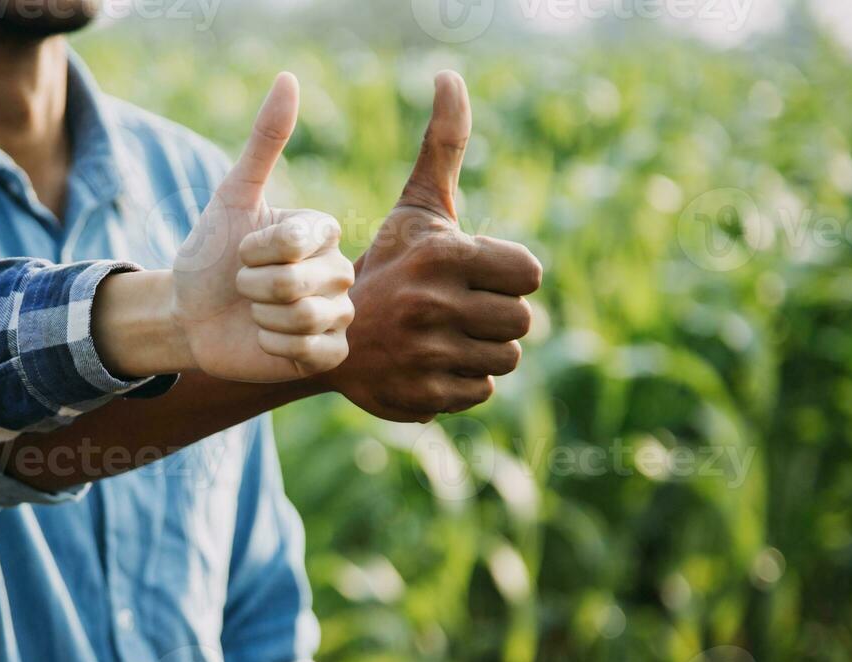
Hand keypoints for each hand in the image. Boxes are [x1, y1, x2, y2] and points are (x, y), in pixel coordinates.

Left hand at [172, 73, 355, 381]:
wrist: (191, 314)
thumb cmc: (210, 254)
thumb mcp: (232, 197)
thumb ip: (264, 142)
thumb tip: (288, 78)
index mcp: (323, 232)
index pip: (296, 242)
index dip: (254, 252)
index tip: (241, 251)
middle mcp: (339, 270)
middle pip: (297, 284)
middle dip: (252, 288)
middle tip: (244, 288)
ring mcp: (338, 314)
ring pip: (304, 320)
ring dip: (261, 318)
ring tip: (254, 313)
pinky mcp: (329, 353)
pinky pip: (312, 351)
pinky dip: (275, 347)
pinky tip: (266, 340)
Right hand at [326, 70, 542, 421]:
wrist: (322, 333)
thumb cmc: (385, 265)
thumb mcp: (415, 207)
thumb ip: (443, 144)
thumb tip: (449, 74)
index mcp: (443, 256)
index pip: (529, 273)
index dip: (508, 276)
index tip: (475, 277)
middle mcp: (435, 306)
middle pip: (522, 322)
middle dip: (497, 318)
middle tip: (461, 312)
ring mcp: (428, 355)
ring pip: (505, 360)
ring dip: (483, 352)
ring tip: (448, 338)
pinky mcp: (424, 395)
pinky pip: (481, 393)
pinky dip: (463, 384)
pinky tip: (433, 365)